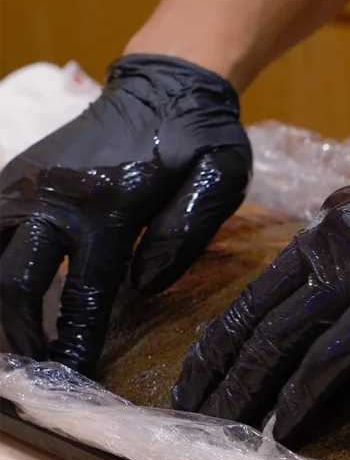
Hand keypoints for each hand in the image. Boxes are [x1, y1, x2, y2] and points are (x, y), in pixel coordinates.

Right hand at [0, 55, 250, 374]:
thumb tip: (142, 285)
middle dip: (19, 334)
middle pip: (12, 280)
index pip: (84, 291)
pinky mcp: (18, 172)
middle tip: (34, 370)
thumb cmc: (199, 137)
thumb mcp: (218, 179)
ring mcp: (27, 181)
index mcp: (109, 204)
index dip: (74, 341)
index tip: (70, 378)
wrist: (166, 81)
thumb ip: (183, 232)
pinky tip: (6, 291)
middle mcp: (54, 195)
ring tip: (14, 339)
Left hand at [172, 95, 349, 442]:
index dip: (227, 332)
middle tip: (186, 410)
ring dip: (244, 391)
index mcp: (331, 222)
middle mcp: (331, 247)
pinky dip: (301, 397)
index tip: (207, 366)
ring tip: (218, 428)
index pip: (262, 287)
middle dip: (214, 369)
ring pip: (279, 341)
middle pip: (254, 317)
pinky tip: (283, 427)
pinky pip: (330, 360)